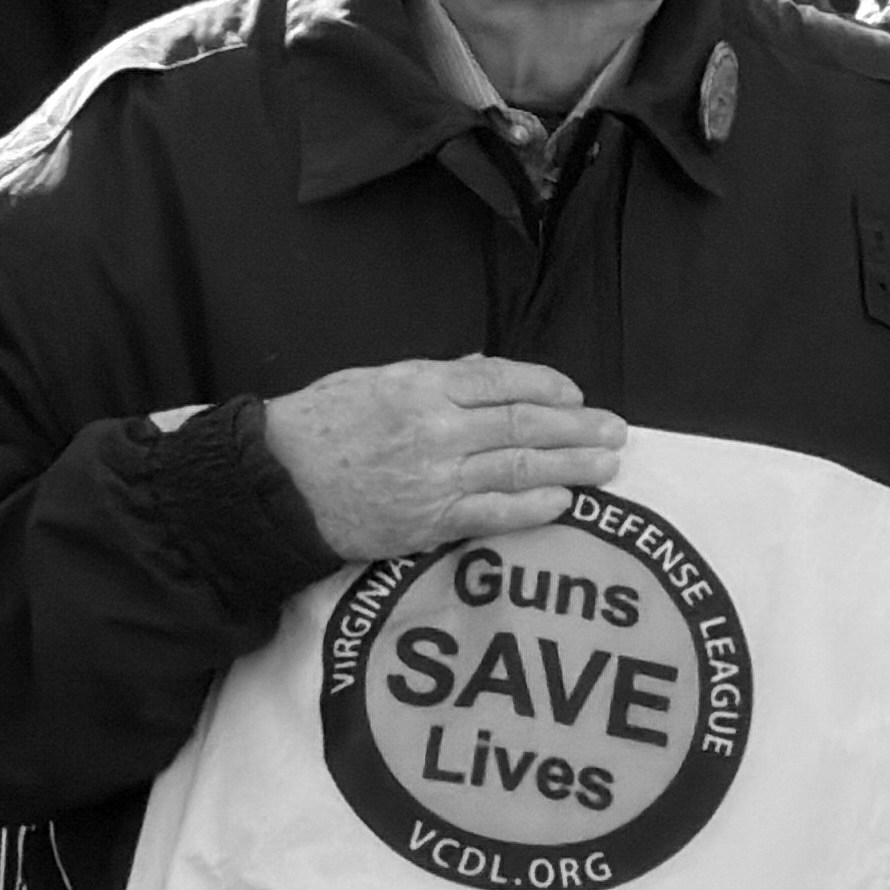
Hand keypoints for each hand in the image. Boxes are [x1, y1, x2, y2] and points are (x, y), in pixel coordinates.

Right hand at [259, 357, 628, 561]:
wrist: (272, 484)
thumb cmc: (317, 426)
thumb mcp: (370, 381)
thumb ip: (433, 376)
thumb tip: (484, 368)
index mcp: (419, 386)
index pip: (501, 381)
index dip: (547, 386)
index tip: (576, 395)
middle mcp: (435, 429)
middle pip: (524, 424)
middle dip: (579, 428)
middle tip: (616, 429)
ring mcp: (436, 477)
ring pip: (520, 468)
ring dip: (573, 466)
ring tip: (609, 464)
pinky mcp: (430, 521)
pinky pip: (496, 513)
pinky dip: (536, 506)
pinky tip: (566, 501)